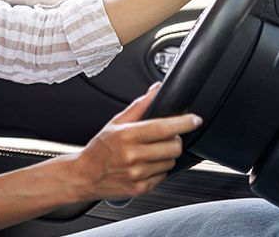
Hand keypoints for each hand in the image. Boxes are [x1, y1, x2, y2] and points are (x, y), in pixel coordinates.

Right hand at [69, 83, 200, 200]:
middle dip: (174, 140)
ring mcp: (138, 174)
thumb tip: (156, 89)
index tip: (195, 119)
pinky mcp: (141, 188)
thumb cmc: (100, 149)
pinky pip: (163, 176)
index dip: (183, 122)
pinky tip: (144, 166)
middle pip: (173, 146)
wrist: (84, 176)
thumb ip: (139, 106)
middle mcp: (133, 156)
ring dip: (166, 156)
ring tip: (149, 153)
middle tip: (164, 138)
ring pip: (171, 162)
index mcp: (127, 136)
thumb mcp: (115, 123)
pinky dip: (158, 170)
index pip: (163, 127)